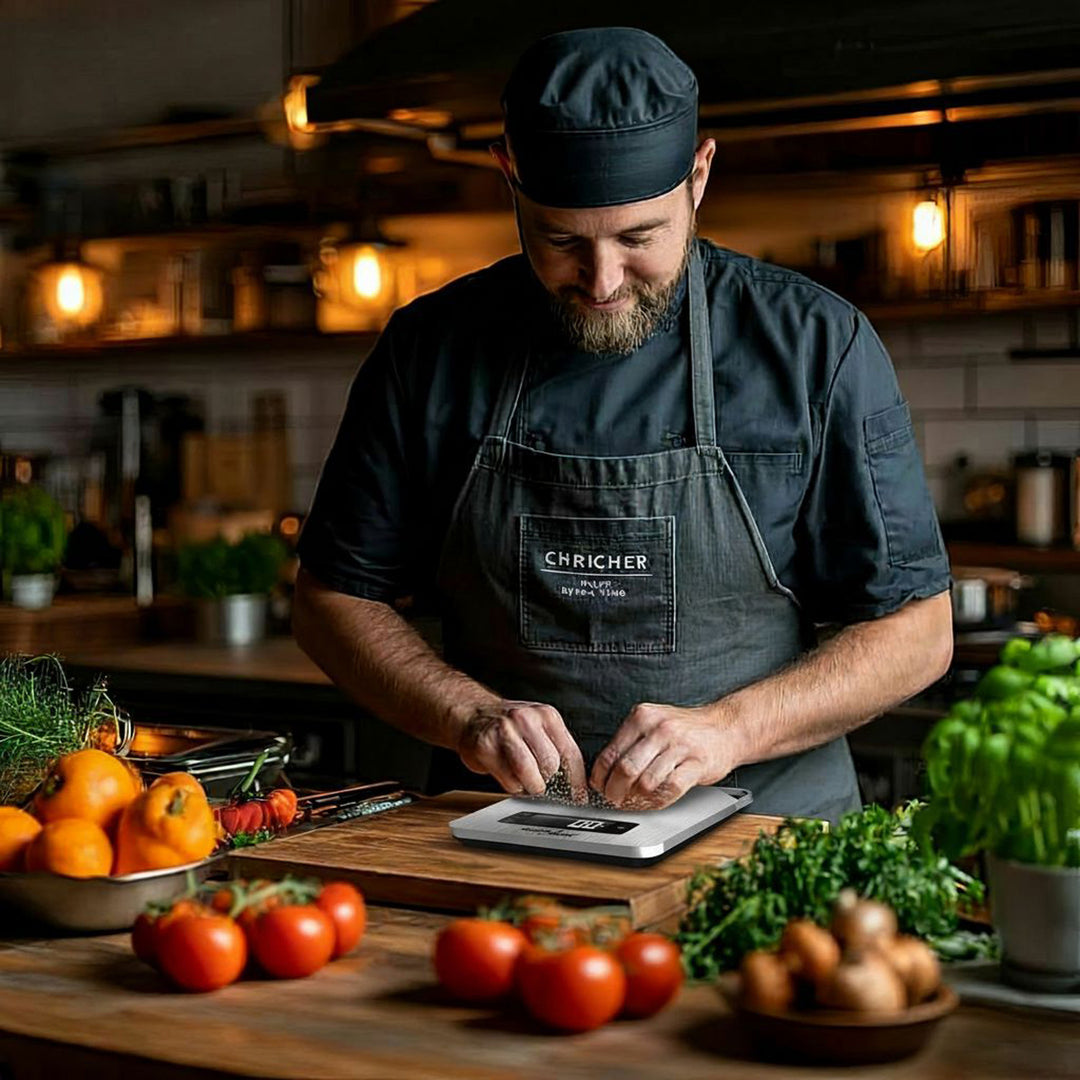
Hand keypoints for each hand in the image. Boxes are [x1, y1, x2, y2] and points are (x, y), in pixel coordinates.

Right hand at [456, 700, 587, 800]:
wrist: (472, 714)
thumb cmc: (508, 725)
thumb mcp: (537, 726)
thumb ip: (555, 746)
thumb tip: (574, 781)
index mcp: (546, 715)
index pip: (570, 752)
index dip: (577, 779)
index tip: (579, 796)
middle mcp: (526, 719)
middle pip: (550, 764)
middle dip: (546, 779)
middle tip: (537, 778)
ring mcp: (505, 731)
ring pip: (530, 773)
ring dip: (530, 785)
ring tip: (524, 780)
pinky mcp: (486, 747)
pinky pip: (509, 780)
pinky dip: (512, 786)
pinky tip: (507, 774)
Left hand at [590, 702, 737, 809]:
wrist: (726, 727)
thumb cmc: (686, 729)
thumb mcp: (653, 723)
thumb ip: (630, 741)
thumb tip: (603, 771)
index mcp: (642, 716)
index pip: (610, 752)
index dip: (600, 777)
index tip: (599, 787)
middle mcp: (659, 728)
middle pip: (625, 769)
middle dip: (615, 791)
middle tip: (614, 799)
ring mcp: (679, 746)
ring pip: (645, 782)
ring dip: (636, 799)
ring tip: (633, 802)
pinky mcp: (697, 764)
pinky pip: (670, 789)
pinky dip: (657, 801)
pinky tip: (653, 801)